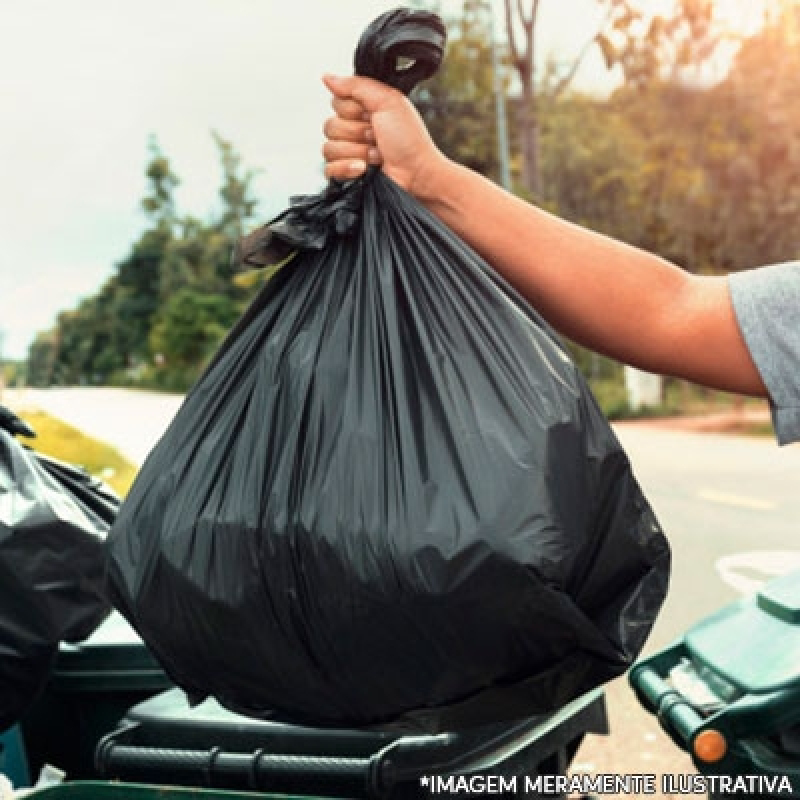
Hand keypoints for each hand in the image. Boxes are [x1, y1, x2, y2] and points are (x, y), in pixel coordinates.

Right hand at [321, 74, 446, 198]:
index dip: (353, 111)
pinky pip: (329, 169)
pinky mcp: (346, 174)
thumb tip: (328, 78)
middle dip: (357, 133)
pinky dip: (347, 168)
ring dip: (357, 152)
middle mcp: (353, 131)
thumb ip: (356, 85)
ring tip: (377, 155)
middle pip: (330, 126)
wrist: (417, 174)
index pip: (336, 103)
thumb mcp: (388, 101)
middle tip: (378, 137)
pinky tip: (363, 169)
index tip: (373, 116)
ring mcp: (349, 154)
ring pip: (329, 148)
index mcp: (362, 111)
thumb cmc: (410, 141)